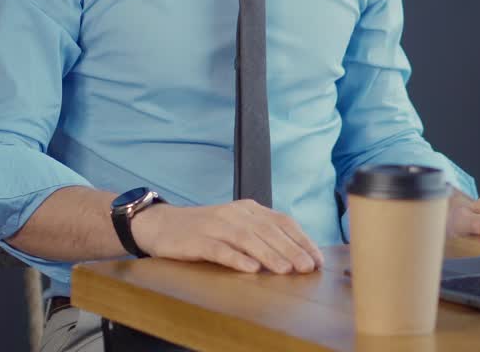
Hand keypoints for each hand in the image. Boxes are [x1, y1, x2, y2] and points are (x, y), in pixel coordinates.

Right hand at [132, 199, 324, 273]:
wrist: (162, 224)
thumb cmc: (204, 229)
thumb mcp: (236, 225)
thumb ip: (261, 234)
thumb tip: (294, 254)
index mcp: (249, 209)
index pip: (282, 222)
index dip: (301, 240)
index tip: (317, 259)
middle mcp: (235, 214)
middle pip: (269, 231)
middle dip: (291, 250)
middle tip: (308, 268)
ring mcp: (216, 226)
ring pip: (248, 239)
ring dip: (270, 255)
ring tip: (286, 270)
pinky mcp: (198, 240)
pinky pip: (220, 249)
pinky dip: (236, 258)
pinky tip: (250, 269)